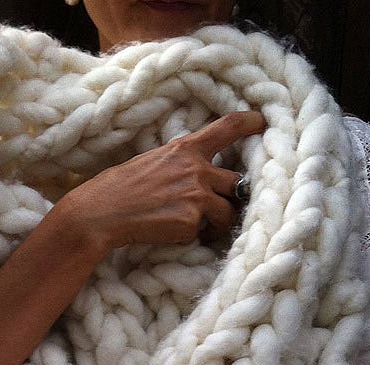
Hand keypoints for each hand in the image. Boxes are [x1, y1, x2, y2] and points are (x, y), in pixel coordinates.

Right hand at [57, 110, 264, 251]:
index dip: (252, 123)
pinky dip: (192, 237)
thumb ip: (183, 162)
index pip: (229, 127)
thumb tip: (201, 171)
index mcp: (187, 148)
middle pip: (237, 182)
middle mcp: (198, 169)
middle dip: (233, 199)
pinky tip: (173, 235)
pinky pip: (203, 232)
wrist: (104, 212)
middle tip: (224, 210)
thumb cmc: (122, 187)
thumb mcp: (155, 161)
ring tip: (204, 232)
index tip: (265, 122)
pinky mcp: (190, 222)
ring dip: (220, 224)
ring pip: (228, 212)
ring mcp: (196, 196)